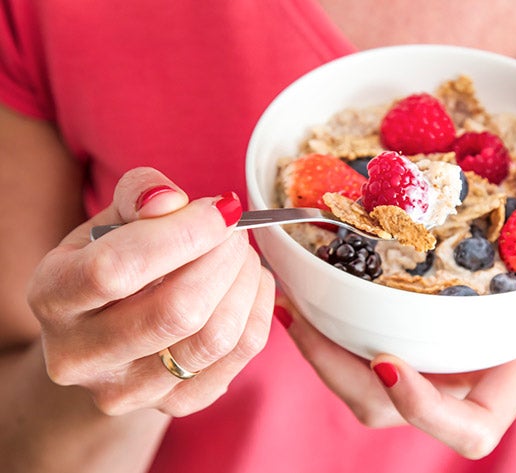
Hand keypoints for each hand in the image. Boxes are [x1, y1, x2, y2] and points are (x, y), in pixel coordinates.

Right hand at [27, 167, 275, 416]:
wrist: (107, 337)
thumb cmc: (114, 264)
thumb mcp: (111, 222)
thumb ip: (138, 195)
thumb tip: (172, 200)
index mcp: (53, 296)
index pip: (116, 270)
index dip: (182, 234)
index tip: (220, 209)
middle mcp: (80, 356)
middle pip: (175, 311)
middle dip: (222, 258)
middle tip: (236, 231)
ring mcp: (128, 391)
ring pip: (214, 338)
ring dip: (245, 283)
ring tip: (243, 255)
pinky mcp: (176, 405)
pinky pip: (240, 354)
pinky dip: (258, 309)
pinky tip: (250, 284)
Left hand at [282, 239, 515, 457]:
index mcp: (498, 390)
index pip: (461, 427)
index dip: (421, 406)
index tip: (387, 361)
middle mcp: (453, 389)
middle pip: (382, 408)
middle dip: (337, 371)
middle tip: (303, 319)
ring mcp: (425, 371)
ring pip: (358, 384)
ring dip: (319, 350)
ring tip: (290, 300)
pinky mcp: (406, 347)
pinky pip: (357, 351)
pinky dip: (328, 327)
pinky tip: (304, 288)